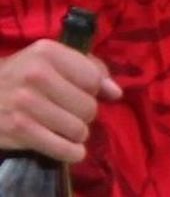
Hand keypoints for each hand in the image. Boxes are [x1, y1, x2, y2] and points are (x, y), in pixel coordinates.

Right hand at [0, 42, 120, 162]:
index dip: (94, 90)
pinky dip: (71, 153)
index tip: (83, 93)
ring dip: (78, 134)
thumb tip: (115, 93)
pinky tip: (72, 150)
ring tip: (68, 129)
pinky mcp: (18, 130)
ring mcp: (26, 104)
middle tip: (71, 113)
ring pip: (78, 129)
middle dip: (85, 114)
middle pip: (88, 106)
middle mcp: (37, 75)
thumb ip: (88, 69)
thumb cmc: (20, 75)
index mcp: (48, 53)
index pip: (93, 79)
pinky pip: (61, 148)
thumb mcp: (50, 60)